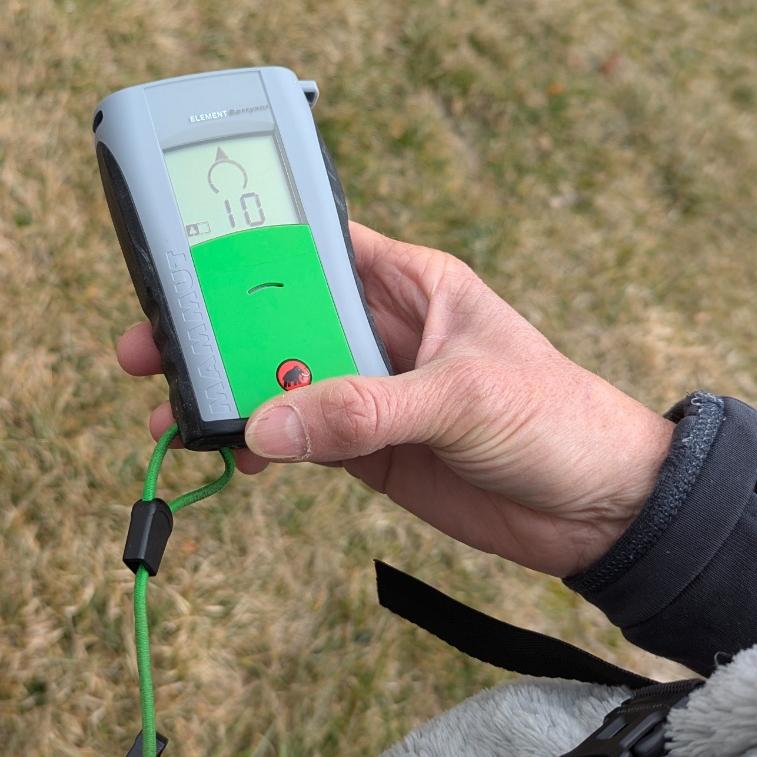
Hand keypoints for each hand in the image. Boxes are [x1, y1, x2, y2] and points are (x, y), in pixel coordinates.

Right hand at [115, 222, 673, 577]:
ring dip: (228, 392)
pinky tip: (230, 455)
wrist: (604, 510)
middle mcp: (383, 330)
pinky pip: (298, 438)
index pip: (316, 245)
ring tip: (169, 409)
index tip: (185, 253)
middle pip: (280, 315)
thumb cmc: (558, 418)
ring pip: (280, 380)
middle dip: (216, 328)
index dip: (251, 245)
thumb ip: (364, 410)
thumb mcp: (463, 398)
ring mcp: (370, 391)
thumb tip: (266, 426)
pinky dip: (260, 446)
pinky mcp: (368, 450)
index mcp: (412, 283)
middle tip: (151, 344)